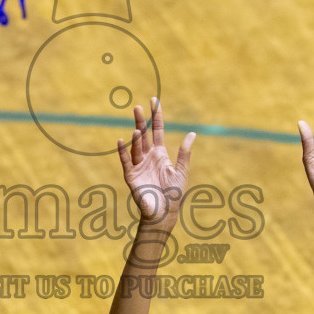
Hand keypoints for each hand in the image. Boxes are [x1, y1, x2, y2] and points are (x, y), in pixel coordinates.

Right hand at [116, 98, 196, 224]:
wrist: (165, 213)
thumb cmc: (174, 193)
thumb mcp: (181, 170)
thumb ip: (184, 153)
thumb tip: (192, 133)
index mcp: (160, 154)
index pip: (157, 131)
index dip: (156, 116)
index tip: (154, 101)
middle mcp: (148, 157)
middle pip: (144, 135)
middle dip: (141, 121)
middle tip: (138, 107)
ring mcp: (139, 166)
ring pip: (136, 147)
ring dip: (136, 138)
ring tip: (137, 128)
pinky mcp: (131, 176)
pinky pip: (126, 161)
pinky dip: (123, 152)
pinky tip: (122, 140)